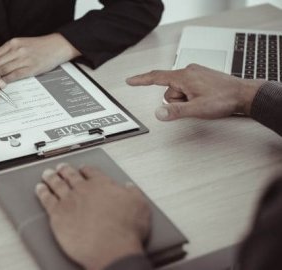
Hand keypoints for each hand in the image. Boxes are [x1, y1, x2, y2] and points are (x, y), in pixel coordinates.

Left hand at [0, 33, 80, 81]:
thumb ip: (10, 52)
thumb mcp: (23, 44)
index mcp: (13, 43)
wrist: (57, 46)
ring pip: (2, 70)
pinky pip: (13, 76)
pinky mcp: (30, 68)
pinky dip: (5, 81)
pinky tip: (0, 85)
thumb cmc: (41, 47)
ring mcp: (23, 59)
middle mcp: (16, 50)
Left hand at [36, 163, 149, 269]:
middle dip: (65, 170)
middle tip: (61, 167)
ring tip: (47, 174)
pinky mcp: (57, 214)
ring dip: (51, 177)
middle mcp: (84, 189)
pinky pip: (46, 199)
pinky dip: (42, 192)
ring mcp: (69, 200)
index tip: (82, 168)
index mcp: (102, 184)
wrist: (110, 248)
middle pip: (71, 175)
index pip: (91, 171)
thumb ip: (132, 193)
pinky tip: (40, 189)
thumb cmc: (125, 230)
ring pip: (57, 184)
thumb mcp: (139, 206)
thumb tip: (129, 187)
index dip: (85, 169)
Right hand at [126, 64, 264, 120]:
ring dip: (185, 100)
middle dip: (177, 101)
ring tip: (202, 102)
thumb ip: (175, 112)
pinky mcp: (201, 77)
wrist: (244, 95)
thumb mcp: (197, 109)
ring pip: (179, 91)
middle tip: (193, 105)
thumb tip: (158, 113)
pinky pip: (187, 88)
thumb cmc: (223, 99)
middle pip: (169, 90)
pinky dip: (191, 96)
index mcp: (184, 76)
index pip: (156, 77)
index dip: (141, 80)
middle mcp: (188, 71)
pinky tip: (204, 99)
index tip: (130, 81)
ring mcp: (195, 73)